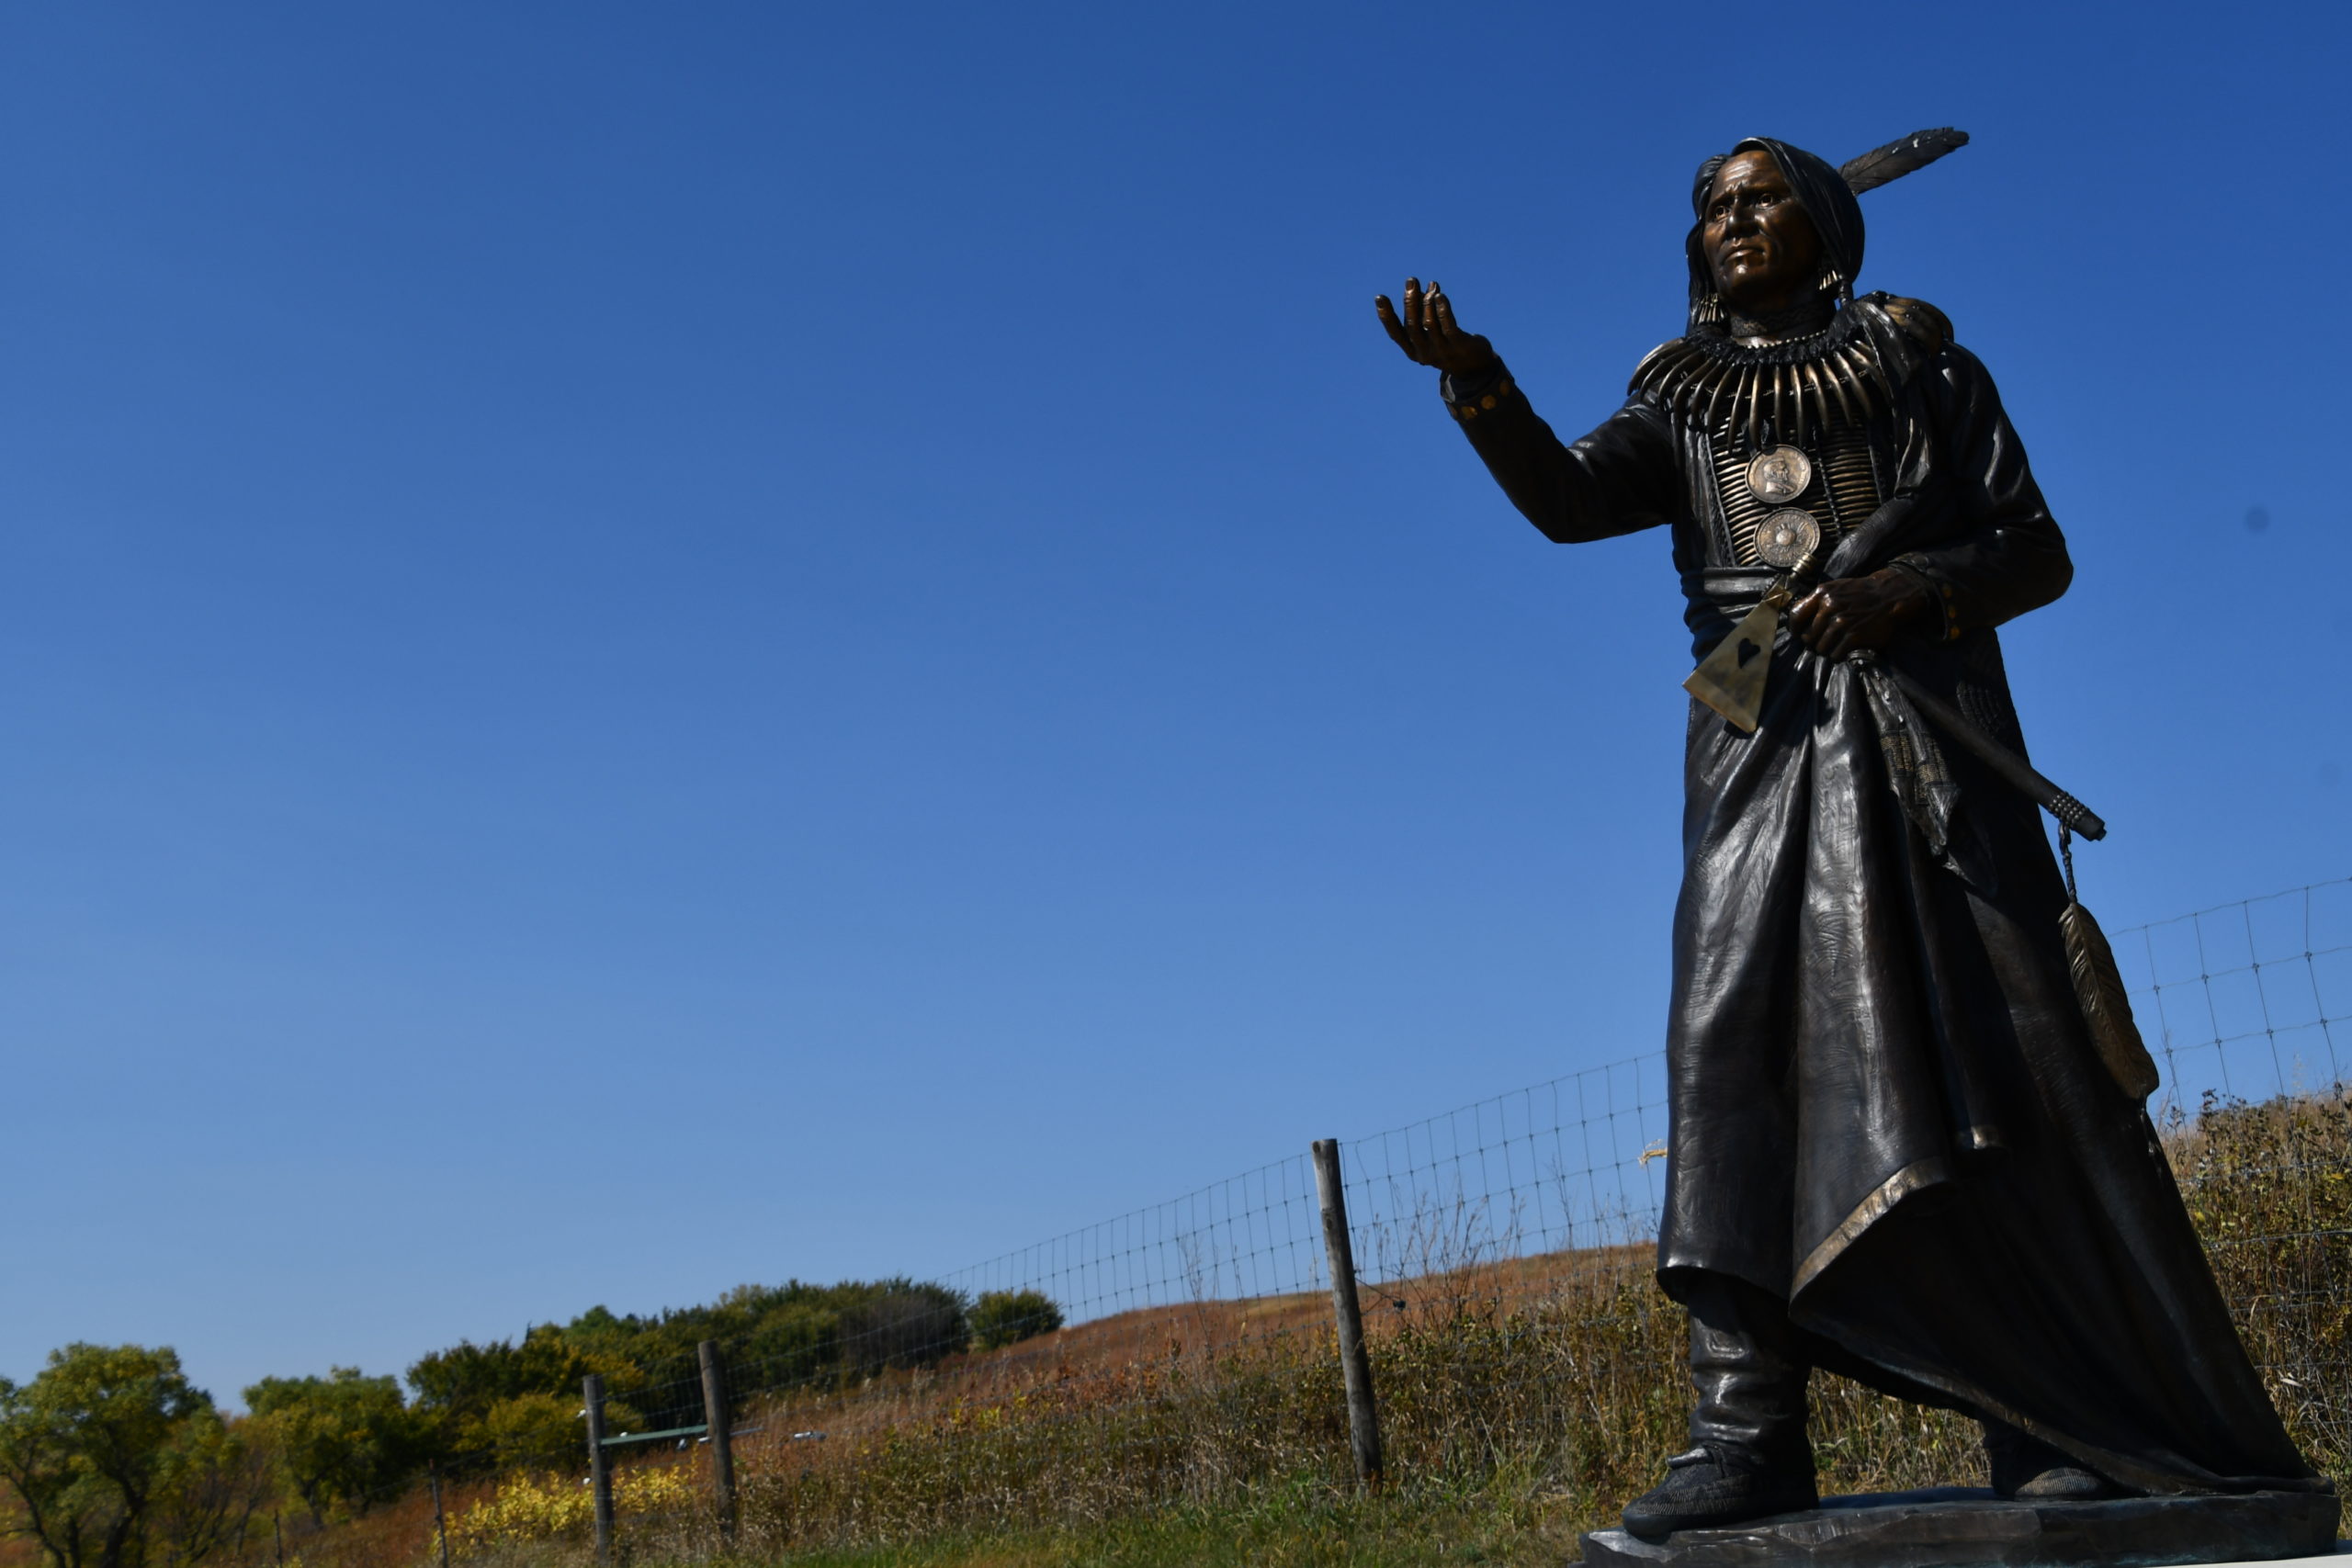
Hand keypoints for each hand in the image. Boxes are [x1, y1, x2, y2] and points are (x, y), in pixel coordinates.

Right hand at [1375, 278, 1496, 375]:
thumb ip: (1424, 314)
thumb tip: (1420, 289)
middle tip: (1411, 281)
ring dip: (1428, 302)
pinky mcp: (1458, 346)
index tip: (1380, 297)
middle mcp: (1424, 353)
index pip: (1395, 334)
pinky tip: (1440, 296)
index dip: (1386, 316)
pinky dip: (1442, 310)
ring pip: (1429, 324)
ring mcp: (1442, 351)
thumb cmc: (1449, 345)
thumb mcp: (1432, 332)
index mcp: (1413, 351)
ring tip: (1431, 285)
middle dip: (1410, 302)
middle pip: (1412, 326)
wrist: (1475, 367)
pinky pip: (1448, 326)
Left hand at [1788, 569, 1932, 659]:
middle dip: (1813, 642)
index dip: (1794, 629)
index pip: (1795, 615)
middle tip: (1821, 642)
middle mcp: (1829, 607)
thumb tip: (1797, 618)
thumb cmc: (1860, 593)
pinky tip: (1842, 650)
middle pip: (1808, 636)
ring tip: (1833, 646)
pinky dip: (1837, 655)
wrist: (1889, 596)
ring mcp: (1841, 623)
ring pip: (1820, 648)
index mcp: (1822, 593)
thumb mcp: (1835, 588)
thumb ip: (1816, 600)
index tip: (1797, 635)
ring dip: (1825, 650)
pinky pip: (1835, 654)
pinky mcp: (1853, 636)